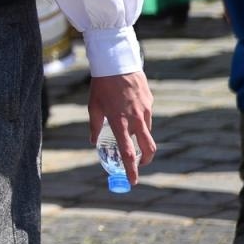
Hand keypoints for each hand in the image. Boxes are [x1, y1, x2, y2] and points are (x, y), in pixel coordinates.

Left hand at [88, 71, 155, 185]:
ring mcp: (145, 110)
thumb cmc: (101, 85)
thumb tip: (93, 141)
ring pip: (147, 131)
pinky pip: (147, 116)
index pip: (128, 152)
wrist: (117, 63)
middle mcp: (136, 119)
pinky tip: (130, 109)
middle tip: (140, 164)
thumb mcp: (93, 106)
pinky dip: (141, 119)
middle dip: (146, 160)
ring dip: (141, 136)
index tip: (133, 180)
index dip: (131, 169)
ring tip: (129, 129)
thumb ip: (94, 125)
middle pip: (148, 148)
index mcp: (120, 123)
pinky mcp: (150, 101)